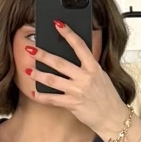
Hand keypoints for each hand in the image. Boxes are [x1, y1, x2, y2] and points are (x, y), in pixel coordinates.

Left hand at [29, 25, 128, 140]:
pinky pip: (52, 99)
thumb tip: (74, 55)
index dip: (67, 33)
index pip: (79, 45)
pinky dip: (41, 96)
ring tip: (27, 70)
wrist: (113, 118)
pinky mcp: (72, 104)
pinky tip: (34, 93)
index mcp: (94, 67)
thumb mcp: (101, 76)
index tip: (57, 24)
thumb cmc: (107, 97)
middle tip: (30, 49)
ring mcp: (78, 91)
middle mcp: (85, 77)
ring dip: (38, 74)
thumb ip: (88, 66)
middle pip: (59, 63)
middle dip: (42, 55)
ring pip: (52, 80)